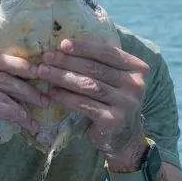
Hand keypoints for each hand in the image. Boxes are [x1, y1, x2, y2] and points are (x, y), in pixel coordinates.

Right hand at [0, 55, 48, 173]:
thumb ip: (3, 84)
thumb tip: (36, 75)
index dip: (20, 65)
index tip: (40, 73)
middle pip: (1, 76)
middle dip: (26, 88)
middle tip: (45, 99)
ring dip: (21, 105)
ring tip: (36, 116)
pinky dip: (11, 113)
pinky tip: (24, 121)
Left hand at [37, 38, 149, 170]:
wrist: (123, 137)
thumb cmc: (112, 100)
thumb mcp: (113, 78)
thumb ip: (100, 62)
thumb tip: (65, 44)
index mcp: (138, 68)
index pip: (107, 52)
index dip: (83, 47)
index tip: (62, 44)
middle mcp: (136, 85)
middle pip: (95, 68)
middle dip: (67, 61)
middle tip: (46, 57)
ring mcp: (127, 103)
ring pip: (88, 85)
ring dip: (62, 77)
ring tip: (43, 72)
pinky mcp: (114, 120)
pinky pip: (85, 105)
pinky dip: (66, 97)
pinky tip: (52, 92)